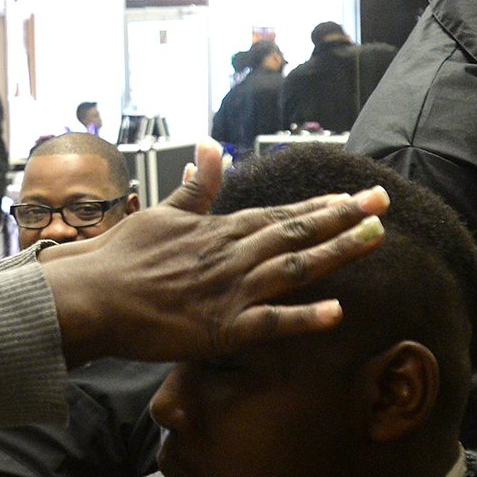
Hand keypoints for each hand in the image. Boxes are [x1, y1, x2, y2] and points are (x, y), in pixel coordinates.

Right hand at [39, 138, 387, 364]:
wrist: (92, 296)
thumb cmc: (121, 257)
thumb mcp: (161, 213)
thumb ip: (195, 189)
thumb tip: (210, 149)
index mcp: (220, 230)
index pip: (281, 213)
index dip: (322, 206)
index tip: (355, 197)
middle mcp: (233, 254)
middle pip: (298, 231)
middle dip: (344, 218)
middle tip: (383, 203)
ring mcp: (230, 290)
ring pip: (295, 267)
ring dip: (337, 253)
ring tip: (376, 240)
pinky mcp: (222, 327)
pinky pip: (270, 322)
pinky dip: (304, 317)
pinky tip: (337, 312)